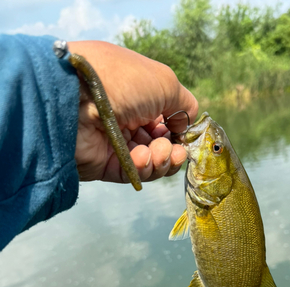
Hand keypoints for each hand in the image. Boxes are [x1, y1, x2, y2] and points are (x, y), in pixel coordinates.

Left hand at [68, 41, 197, 182]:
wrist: (73, 97)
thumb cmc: (120, 81)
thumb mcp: (164, 82)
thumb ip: (184, 104)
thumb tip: (186, 126)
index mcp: (138, 95)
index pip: (165, 119)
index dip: (178, 129)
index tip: (186, 135)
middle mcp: (127, 118)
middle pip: (161, 144)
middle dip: (173, 150)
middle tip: (175, 150)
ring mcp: (116, 143)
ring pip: (151, 162)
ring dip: (162, 160)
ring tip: (160, 153)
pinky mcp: (105, 164)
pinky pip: (133, 172)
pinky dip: (144, 168)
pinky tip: (143, 157)